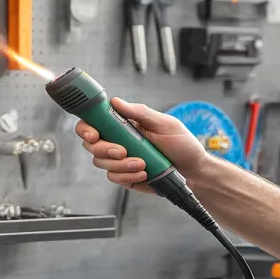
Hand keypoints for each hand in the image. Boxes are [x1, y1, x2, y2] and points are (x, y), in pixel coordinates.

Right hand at [75, 97, 211, 193]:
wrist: (193, 171)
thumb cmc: (182, 145)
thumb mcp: (164, 124)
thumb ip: (139, 112)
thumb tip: (115, 101)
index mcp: (124, 125)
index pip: (94, 122)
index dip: (86, 127)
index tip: (94, 134)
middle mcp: (117, 141)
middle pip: (91, 145)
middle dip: (104, 149)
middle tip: (123, 151)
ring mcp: (119, 160)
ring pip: (100, 162)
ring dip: (121, 165)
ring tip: (143, 164)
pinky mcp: (124, 176)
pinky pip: (113, 177)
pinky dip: (127, 175)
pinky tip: (144, 172)